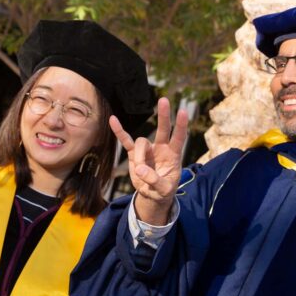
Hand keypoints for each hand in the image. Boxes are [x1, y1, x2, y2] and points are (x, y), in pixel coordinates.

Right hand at [110, 97, 188, 225]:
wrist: (152, 195)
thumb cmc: (163, 191)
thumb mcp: (163, 190)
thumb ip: (155, 180)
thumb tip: (140, 169)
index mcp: (173, 155)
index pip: (179, 138)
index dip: (181, 126)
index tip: (183, 112)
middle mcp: (161, 148)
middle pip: (164, 129)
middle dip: (164, 116)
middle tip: (164, 100)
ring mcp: (148, 150)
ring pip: (141, 143)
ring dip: (139, 156)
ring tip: (139, 171)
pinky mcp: (134, 154)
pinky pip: (126, 141)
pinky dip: (120, 131)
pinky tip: (113, 119)